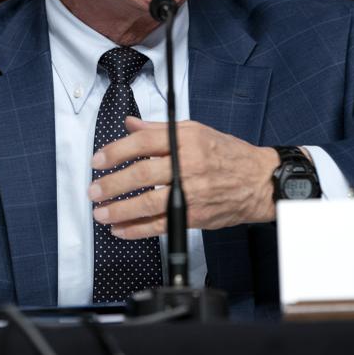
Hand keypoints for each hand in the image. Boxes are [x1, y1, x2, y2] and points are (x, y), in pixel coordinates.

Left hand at [88, 117, 279, 238]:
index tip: (98, 160)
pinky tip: (120, 229)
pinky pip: (160, 225)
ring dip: (120, 210)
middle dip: (112, 184)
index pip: (143, 142)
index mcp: (185, 140)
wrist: (258, 181)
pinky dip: (137, 230)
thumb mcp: (195, 131)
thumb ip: (158, 129)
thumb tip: (130, 124)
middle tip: (94, 190)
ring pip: (148, 203)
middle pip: (141, 174)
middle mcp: (187, 165)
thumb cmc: (227, 154)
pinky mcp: (194, 215)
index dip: (116, 151)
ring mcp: (191, 192)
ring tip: (101, 212)